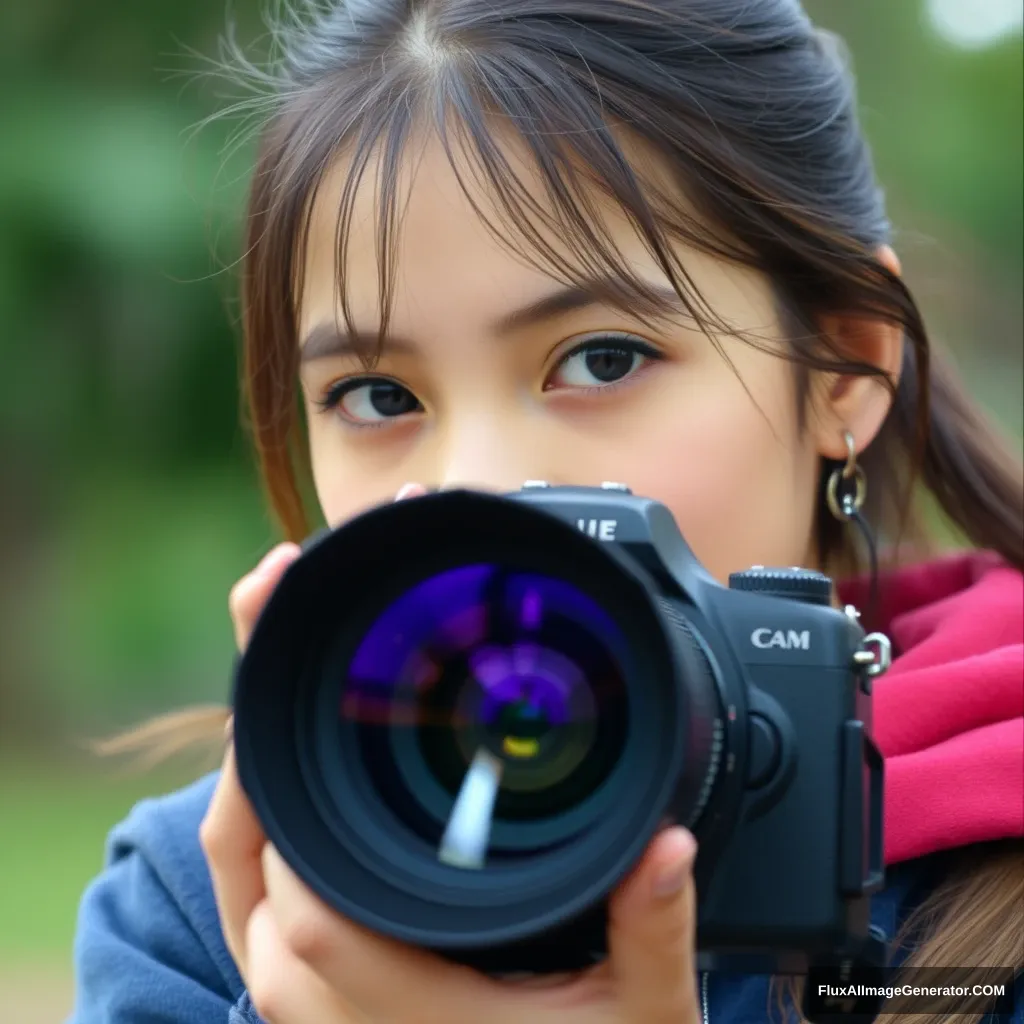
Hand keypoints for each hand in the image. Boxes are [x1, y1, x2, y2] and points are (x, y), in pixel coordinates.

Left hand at [201, 485, 701, 1023]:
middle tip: (268, 606)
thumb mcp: (639, 1019)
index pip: (306, 905)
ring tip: (271, 649)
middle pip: (251, 857)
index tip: (303, 675)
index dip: (290, 787)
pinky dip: (266, 810)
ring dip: (254, 760)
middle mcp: (335, 1008)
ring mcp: (320, 999)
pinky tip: (289, 744)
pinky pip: (264, 892)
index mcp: (403, 1008)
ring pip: (246, 870)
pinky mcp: (328, 986)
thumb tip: (671, 842)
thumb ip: (654, 933)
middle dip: (257, 727)